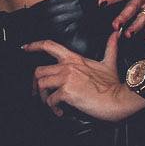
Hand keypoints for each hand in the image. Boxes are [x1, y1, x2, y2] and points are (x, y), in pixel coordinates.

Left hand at [25, 31, 144, 121]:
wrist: (120, 98)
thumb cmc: (114, 84)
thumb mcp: (109, 63)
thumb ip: (109, 47)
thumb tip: (115, 34)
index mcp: (74, 59)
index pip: (49, 45)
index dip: (34, 45)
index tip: (24, 48)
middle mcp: (67, 67)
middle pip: (38, 71)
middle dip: (34, 84)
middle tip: (39, 93)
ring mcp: (66, 79)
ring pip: (41, 85)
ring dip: (42, 97)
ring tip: (50, 104)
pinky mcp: (67, 92)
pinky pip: (50, 100)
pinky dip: (52, 108)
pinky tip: (59, 111)